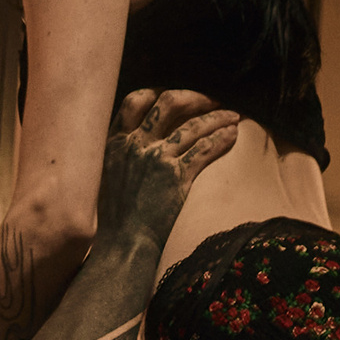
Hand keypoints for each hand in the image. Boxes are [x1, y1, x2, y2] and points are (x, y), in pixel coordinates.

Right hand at [95, 85, 240, 251]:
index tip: (177, 97)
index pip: (135, 101)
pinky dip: (221, 139)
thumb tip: (135, 145)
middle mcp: (136, 144)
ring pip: (192, 126)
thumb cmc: (114, 221)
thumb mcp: (105, 178)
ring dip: (216, 117)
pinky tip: (233, 135)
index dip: (158, 93)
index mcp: (115, 142)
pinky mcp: (176, 177)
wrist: (122, 246)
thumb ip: (120, 156)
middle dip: (195, 97)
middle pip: (169, 102)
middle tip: (212, 100)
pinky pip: (204, 149)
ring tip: (233, 116)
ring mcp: (156, 159)